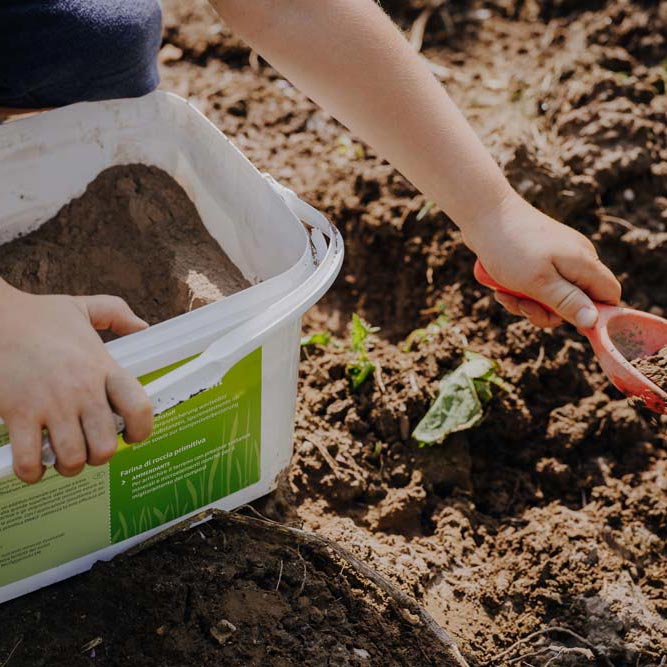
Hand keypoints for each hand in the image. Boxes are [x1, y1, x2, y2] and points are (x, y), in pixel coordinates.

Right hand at [0, 283, 153, 482]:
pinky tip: (32, 463)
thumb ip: (117, 314)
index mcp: (103, 367)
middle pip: (105, 446)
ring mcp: (51, 405)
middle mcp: (82, 390)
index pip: (139, 408)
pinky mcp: (18, 414)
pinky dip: (32, 471)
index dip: (141, 430)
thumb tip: (142, 326)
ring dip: (69, 466)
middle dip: (99, 456)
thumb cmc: (37, 316)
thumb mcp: (84, 308)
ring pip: (73, 458)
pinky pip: (30, 460)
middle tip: (89, 448)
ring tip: (62, 457)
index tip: (131, 435)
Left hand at [462, 191, 620, 328]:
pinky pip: (537, 286)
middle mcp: (576, 259)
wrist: (483, 214)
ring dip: (527, 304)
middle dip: (547, 312)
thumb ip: (567, 302)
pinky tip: (500, 289)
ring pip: (552, 297)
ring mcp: (557, 258)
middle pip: (577, 302)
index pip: (610, 295)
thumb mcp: (538, 282)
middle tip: (522, 306)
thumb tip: (594, 322)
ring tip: (504, 294)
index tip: (564, 321)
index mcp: (584, 263)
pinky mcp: (539, 258)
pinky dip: (520, 292)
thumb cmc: (510, 247)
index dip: (594, 314)